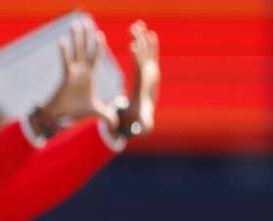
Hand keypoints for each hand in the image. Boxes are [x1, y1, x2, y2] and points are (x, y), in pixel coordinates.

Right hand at [37, 22, 116, 131]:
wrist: (62, 118)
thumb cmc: (76, 113)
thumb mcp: (96, 112)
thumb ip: (107, 115)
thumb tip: (116, 124)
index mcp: (89, 76)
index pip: (95, 57)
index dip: (98, 46)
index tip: (99, 34)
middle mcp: (81, 71)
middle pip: (86, 49)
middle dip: (86, 36)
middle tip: (86, 22)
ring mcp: (73, 72)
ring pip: (76, 51)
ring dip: (76, 38)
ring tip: (76, 25)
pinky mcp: (66, 76)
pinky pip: (66, 61)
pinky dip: (64, 51)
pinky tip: (62, 40)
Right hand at [118, 20, 159, 135]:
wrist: (143, 116)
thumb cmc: (137, 119)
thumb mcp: (139, 123)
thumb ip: (143, 126)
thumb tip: (147, 131)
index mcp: (144, 85)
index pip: (141, 69)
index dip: (138, 58)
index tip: (134, 45)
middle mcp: (150, 76)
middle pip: (146, 55)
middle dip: (141, 42)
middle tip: (137, 28)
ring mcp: (150, 71)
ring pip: (147, 51)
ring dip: (142, 37)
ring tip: (137, 25)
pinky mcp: (147, 69)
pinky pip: (146, 53)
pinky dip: (144, 42)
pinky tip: (142, 31)